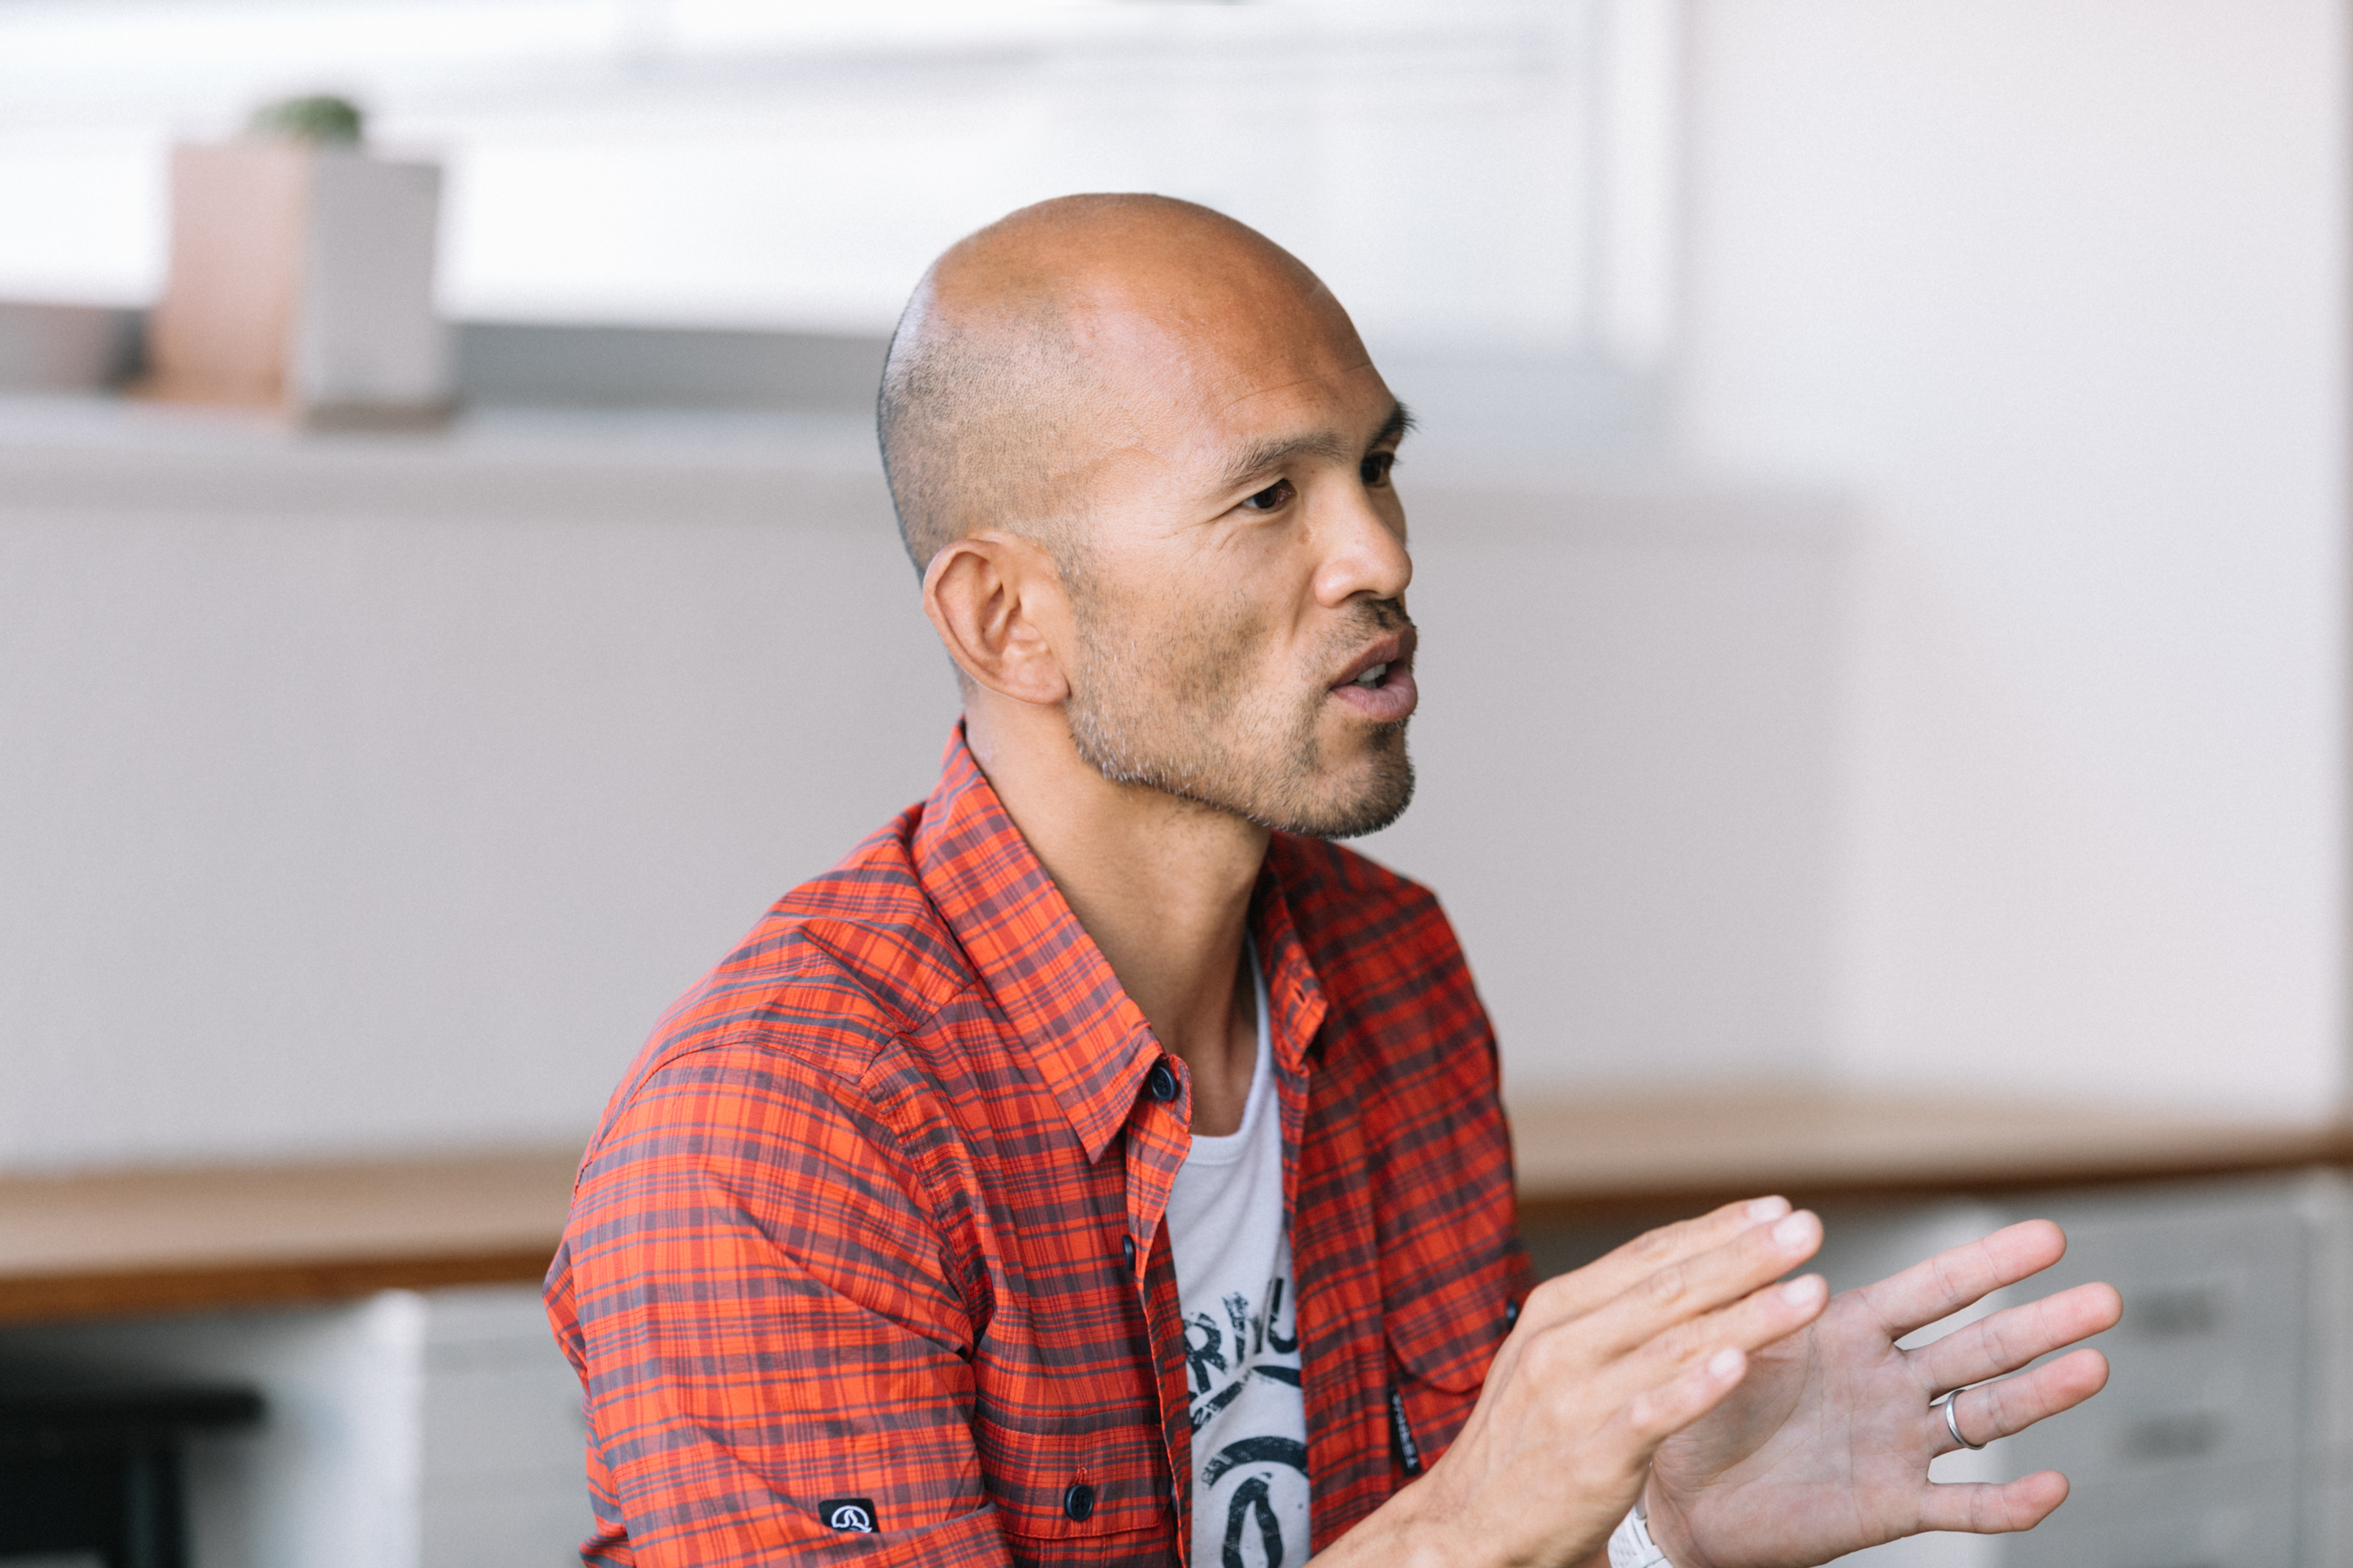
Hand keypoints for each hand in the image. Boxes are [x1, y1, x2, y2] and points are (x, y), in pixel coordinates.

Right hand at [1316, 1196, 1830, 1567]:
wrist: (1463, 1526)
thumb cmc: (1520, 1442)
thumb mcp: (1553, 1360)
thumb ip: (1611, 1320)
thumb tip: (1687, 1277)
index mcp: (1555, 1311)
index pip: (1646, 1256)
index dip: (1714, 1229)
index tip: (1772, 1207)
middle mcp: (1562, 1344)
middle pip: (1668, 1287)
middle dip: (1745, 1255)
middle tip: (1805, 1228)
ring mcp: (1572, 1399)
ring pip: (1672, 1344)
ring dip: (1748, 1314)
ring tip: (1806, 1292)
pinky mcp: (1587, 1458)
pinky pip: (1648, 1415)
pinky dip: (1693, 1388)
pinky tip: (1735, 1364)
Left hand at [1643, 1219, 2122, 1567]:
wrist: (1671, 1495)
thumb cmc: (1689, 1404)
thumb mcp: (1720, 1336)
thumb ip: (1759, 1290)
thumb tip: (1790, 1222)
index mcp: (1848, 1333)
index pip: (1932, 1289)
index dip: (1989, 1264)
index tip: (2049, 1237)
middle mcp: (1885, 1384)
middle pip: (1979, 1347)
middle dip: (2042, 1323)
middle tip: (2105, 1298)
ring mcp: (1895, 1444)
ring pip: (1984, 1416)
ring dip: (2041, 1395)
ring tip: (2095, 1366)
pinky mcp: (1889, 1505)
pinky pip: (1961, 1506)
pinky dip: (2008, 1502)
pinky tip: (2053, 1486)